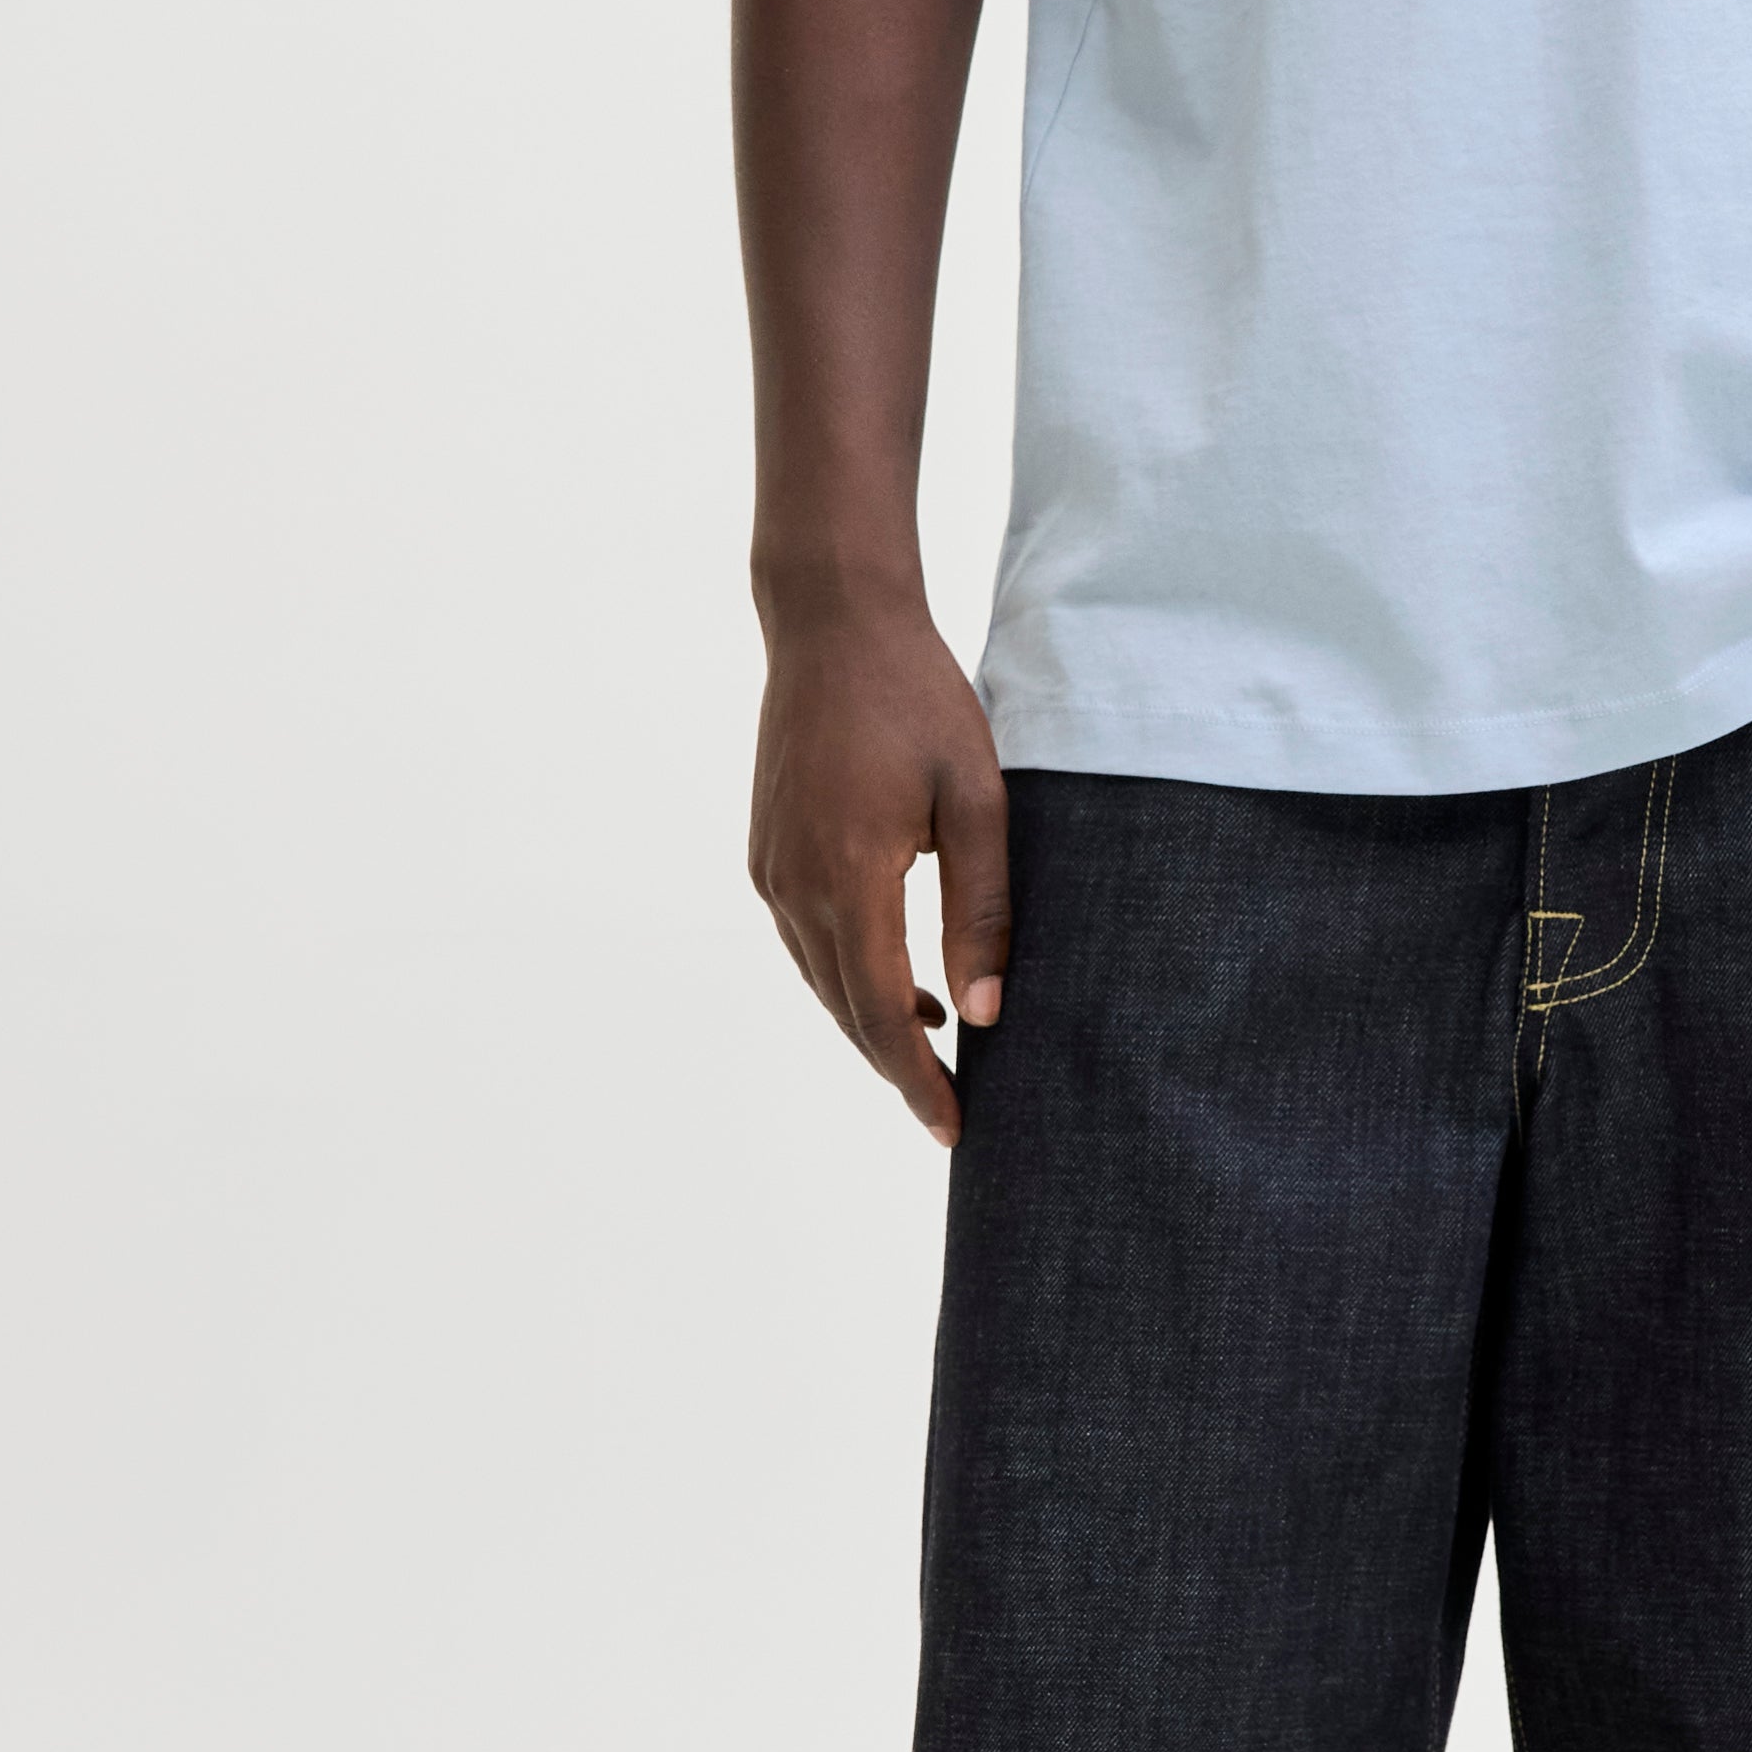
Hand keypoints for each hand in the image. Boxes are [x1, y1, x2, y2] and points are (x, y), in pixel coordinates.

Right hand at [747, 576, 1010, 1144]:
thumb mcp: (977, 801)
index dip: (916, 1077)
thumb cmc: (918, 701)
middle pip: (843, 1010)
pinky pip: (805, 941)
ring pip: (820, 981)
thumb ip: (982, 910)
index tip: (954, 1127)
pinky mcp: (766, 852)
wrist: (833, 625)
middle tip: (951, 1112)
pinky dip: (846, 977)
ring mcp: (771, 868)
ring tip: (934, 1053)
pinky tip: (897, 981)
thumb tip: (986, 1013)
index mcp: (848, 874)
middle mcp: (794, 883)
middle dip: (895, 1067)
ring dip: (871, 1023)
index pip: (879, 1011)